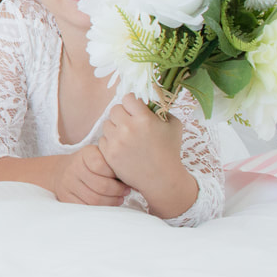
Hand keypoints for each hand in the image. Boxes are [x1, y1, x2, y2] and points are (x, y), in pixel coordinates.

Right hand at [51, 145, 129, 206]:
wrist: (62, 171)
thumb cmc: (91, 165)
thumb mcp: (102, 156)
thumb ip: (115, 164)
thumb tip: (137, 180)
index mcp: (85, 154)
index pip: (101, 165)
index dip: (116, 174)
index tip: (125, 177)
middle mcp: (73, 168)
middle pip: (101, 186)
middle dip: (118, 191)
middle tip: (125, 191)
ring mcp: (67, 184)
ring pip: (94, 200)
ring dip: (111, 202)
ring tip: (119, 198)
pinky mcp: (65, 197)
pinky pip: (86, 208)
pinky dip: (100, 208)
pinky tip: (107, 204)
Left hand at [98, 93, 196, 217]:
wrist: (162, 180)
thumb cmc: (170, 151)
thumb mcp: (174, 126)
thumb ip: (162, 109)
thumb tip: (151, 97)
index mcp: (144, 119)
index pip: (128, 98)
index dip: (132, 103)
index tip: (136, 109)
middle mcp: (128, 128)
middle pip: (115, 109)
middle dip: (123, 115)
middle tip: (131, 124)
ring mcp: (117, 141)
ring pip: (107, 124)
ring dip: (116, 128)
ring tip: (128, 138)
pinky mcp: (109, 153)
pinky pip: (103, 139)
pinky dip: (111, 142)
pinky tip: (123, 148)